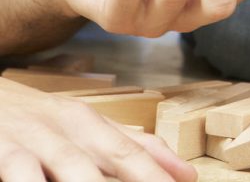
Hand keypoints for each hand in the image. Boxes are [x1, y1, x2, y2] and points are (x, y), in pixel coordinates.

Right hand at [0, 80, 194, 181]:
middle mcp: (67, 129)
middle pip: (108, 159)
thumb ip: (130, 146)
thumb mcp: (83, 127)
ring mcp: (34, 140)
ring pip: (71, 166)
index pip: (132, 151)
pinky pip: (23, 174)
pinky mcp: (2, 151)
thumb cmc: (37, 120)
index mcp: (89, 123)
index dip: (158, 173)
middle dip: (141, 179)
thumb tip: (184, 172)